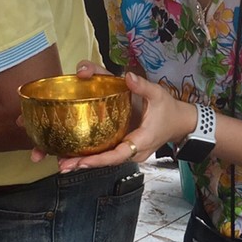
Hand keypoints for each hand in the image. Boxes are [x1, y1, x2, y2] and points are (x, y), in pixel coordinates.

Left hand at [42, 65, 192, 170]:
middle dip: (85, 164)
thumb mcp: (159, 95)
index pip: (119, 154)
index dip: (100, 159)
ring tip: (61, 164)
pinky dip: (91, 155)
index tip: (83, 161)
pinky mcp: (124, 147)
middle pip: (107, 160)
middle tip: (63, 165)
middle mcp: (134, 151)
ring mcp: (129, 151)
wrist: (180, 122)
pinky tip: (73, 155)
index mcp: (142, 141)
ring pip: (105, 159)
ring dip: (83, 162)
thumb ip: (143, 86)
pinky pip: (106, 153)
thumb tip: (127, 76)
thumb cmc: (170, 109)